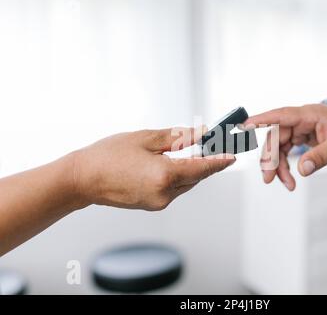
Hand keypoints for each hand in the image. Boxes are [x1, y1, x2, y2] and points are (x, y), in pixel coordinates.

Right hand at [71, 128, 234, 209]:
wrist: (82, 179)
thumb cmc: (108, 155)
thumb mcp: (145, 139)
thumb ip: (178, 137)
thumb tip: (201, 133)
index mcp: (164, 176)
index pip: (202, 169)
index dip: (219, 162)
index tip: (232, 155)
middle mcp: (164, 194)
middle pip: (195, 177)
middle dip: (205, 163)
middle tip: (212, 146)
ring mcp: (158, 203)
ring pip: (185, 184)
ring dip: (190, 170)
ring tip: (189, 152)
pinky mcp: (151, 205)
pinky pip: (173, 190)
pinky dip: (177, 177)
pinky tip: (170, 164)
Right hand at [245, 104, 326, 190]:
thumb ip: (321, 156)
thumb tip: (302, 170)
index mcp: (308, 114)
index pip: (280, 116)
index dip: (261, 120)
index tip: (244, 126)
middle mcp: (299, 120)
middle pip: (275, 137)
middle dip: (270, 159)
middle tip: (269, 179)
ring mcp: (298, 129)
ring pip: (277, 147)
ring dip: (278, 167)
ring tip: (287, 184)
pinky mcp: (299, 138)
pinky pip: (284, 152)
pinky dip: (285, 167)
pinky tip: (289, 179)